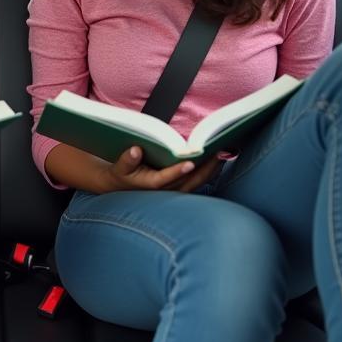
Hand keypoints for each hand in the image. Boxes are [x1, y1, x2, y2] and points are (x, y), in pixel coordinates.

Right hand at [105, 147, 220, 193]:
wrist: (124, 187)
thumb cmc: (123, 174)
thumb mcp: (119, 167)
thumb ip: (127, 160)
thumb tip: (135, 149)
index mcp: (150, 185)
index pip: (165, 179)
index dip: (177, 171)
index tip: (189, 162)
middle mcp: (166, 191)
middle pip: (188, 181)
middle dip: (204, 168)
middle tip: (217, 152)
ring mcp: (175, 190)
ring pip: (197, 182)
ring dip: (210, 169)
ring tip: (222, 152)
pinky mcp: (181, 188)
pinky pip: (199, 181)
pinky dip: (209, 171)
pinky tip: (218, 159)